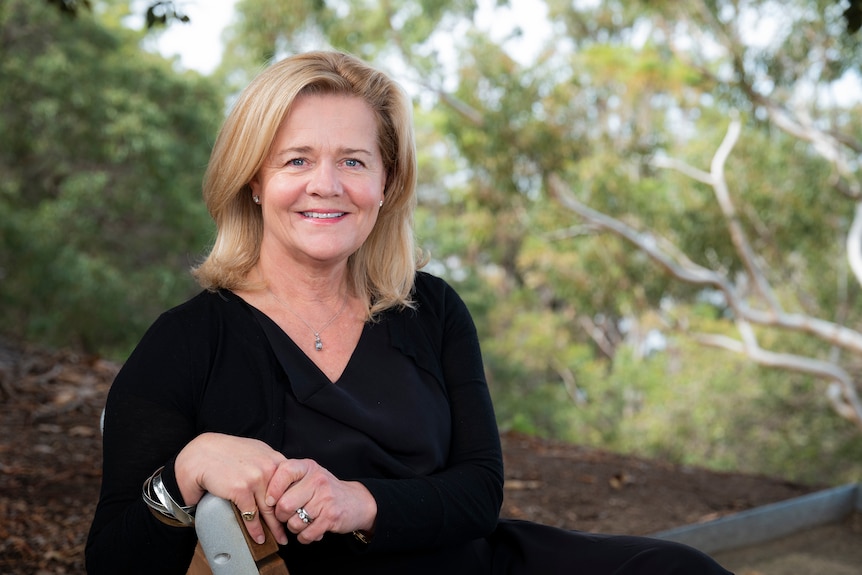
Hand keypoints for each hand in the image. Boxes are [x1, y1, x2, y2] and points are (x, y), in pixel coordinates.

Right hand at [174, 432, 288, 544]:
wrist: (200, 453)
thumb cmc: (224, 452)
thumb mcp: (253, 451)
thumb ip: (266, 463)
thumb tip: (275, 480)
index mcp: (273, 458)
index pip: (289, 484)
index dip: (292, 500)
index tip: (294, 511)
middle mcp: (268, 467)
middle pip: (282, 499)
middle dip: (286, 517)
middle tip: (289, 531)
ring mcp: (256, 479)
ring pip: (269, 510)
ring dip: (274, 528)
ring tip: (278, 539)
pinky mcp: (241, 490)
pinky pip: (251, 515)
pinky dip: (255, 530)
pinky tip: (258, 538)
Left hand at [265, 459, 376, 543]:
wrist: (357, 501)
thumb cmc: (325, 490)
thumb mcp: (309, 476)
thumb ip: (288, 480)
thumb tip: (262, 494)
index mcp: (309, 467)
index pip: (283, 471)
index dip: (272, 489)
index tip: (269, 500)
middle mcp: (318, 479)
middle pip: (284, 505)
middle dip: (281, 516)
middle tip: (286, 516)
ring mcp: (326, 498)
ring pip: (294, 522)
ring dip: (293, 528)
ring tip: (301, 522)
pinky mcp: (331, 516)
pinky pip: (306, 534)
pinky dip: (304, 537)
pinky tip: (309, 531)